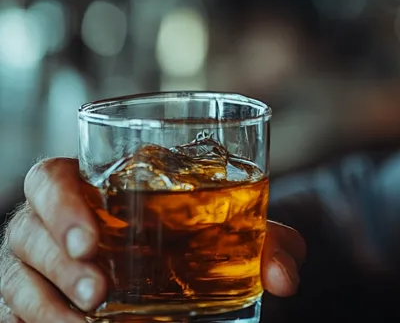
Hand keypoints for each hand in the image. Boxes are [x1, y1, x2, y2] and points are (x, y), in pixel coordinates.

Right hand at [0, 157, 305, 322]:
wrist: (184, 282)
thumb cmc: (195, 240)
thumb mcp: (232, 234)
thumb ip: (266, 243)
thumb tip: (285, 279)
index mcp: (90, 187)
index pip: (50, 178)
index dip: (59, 203)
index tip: (93, 239)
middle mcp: (50, 224)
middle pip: (28, 231)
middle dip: (60, 264)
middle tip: (100, 293)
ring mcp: (34, 267)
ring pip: (18, 280)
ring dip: (50, 305)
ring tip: (92, 321)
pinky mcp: (28, 306)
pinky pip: (16, 315)